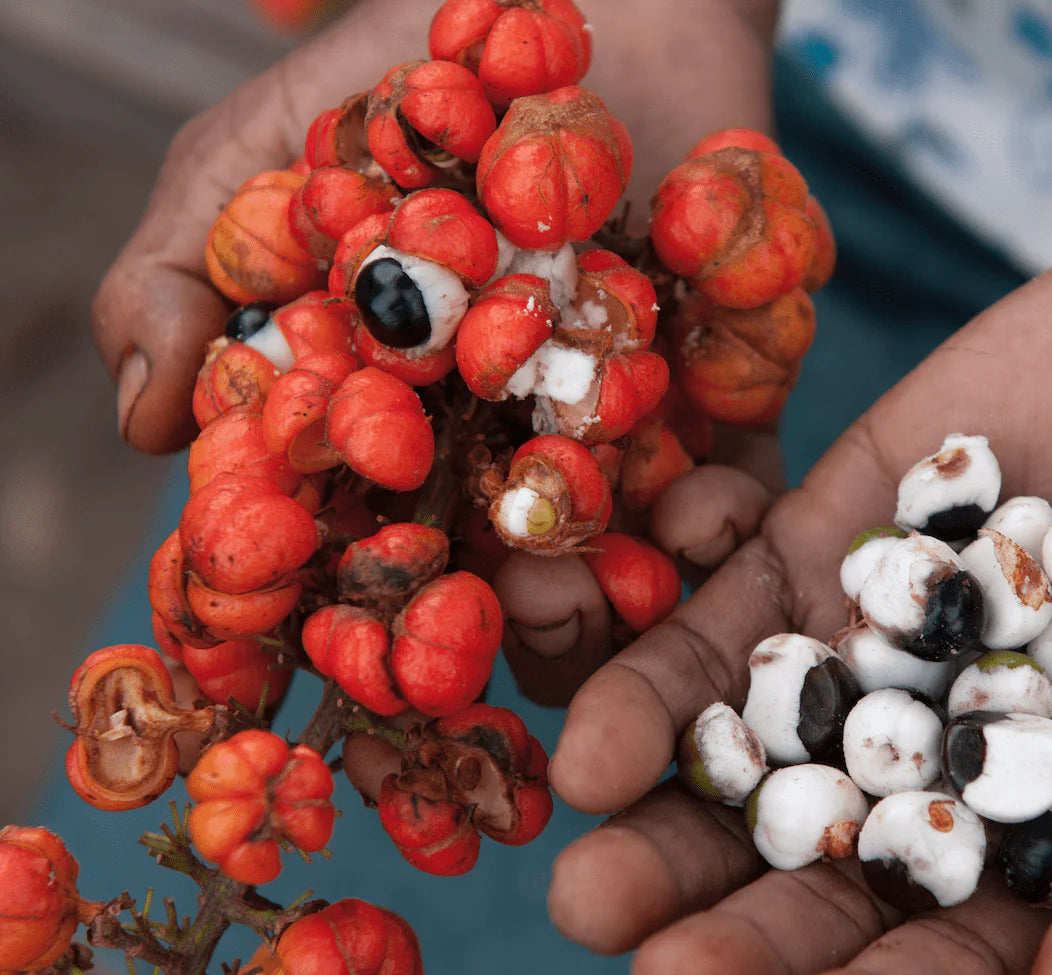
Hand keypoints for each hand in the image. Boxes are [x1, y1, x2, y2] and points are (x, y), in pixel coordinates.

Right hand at [91, 0, 786, 694]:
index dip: (341, 614)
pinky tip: (710, 513)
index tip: (334, 656)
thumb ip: (182, 272)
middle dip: (498, 626)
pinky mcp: (726, 392)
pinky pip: (738, 478)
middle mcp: (503, 449)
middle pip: (498, 584)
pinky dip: (728, 514)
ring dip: (607, 597)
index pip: (358, 548)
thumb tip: (142, 425)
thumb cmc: (404, 71)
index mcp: (391, 428)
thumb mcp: (258, 154)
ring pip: (618, 561)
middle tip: (492, 626)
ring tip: (582, 589)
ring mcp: (618, 430)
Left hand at [543, 217, 1051, 974]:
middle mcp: (940, 770)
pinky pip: (723, 628)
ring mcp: (869, 657)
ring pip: (750, 771)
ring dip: (667, 839)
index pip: (956, 965)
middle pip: (823, 885)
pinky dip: (660, 688)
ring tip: (592, 895)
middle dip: (743, 943)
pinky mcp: (822, 545)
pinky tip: (594, 751)